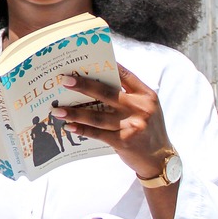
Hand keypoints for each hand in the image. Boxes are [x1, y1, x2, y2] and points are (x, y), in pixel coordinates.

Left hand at [52, 66, 173, 178]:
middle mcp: (140, 108)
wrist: (159, 158)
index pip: (126, 75)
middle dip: (84, 86)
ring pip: (97, 116)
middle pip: (107, 93)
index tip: (87, 61)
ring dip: (75, 112)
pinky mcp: (123, 142)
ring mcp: (132, 125)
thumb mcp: (146, 108)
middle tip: (65, 80)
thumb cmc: (148, 129)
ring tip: (57, 110)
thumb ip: (129, 95)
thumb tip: (99, 82)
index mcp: (146, 96)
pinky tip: (69, 126)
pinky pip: (97, 134)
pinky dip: (82, 129)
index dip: (107, 67)